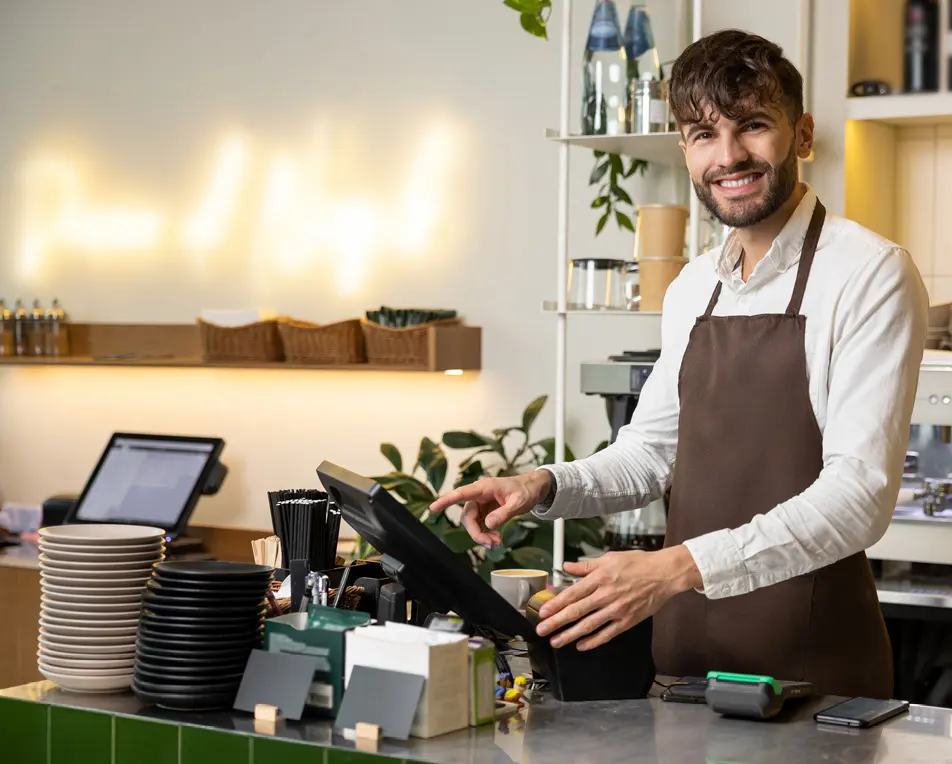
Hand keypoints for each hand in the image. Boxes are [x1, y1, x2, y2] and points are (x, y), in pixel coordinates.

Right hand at [428, 471, 551, 546]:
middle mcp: (480, 495)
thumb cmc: (526, 490)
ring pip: (473, 523)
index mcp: (485, 487)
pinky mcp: (486, 511)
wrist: (533, 488)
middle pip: (467, 516)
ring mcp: (482, 503)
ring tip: (497, 543)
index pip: (462, 493)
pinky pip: (480, 525)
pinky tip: (497, 539)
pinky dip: (486, 534)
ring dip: (482, 535)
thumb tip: (488, 525)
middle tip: (491, 544)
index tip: (433, 508)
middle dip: (476, 533)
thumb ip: (503, 514)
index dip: (447, 500)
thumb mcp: (519, 502)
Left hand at [536, 546, 701, 650]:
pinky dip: (593, 641)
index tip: (542, 612)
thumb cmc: (638, 564)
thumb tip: (567, 567)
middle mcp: (606, 595)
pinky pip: (607, 634)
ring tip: (556, 641)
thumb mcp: (609, 558)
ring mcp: (617, 610)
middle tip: (542, 630)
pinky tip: (581, 646)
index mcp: (600, 578)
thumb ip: (586, 565)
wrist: (663, 574)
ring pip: (589, 625)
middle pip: (576, 612)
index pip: (572, 594)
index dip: (555, 604)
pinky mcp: (627, 621)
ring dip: (570, 635)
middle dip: (556, 622)